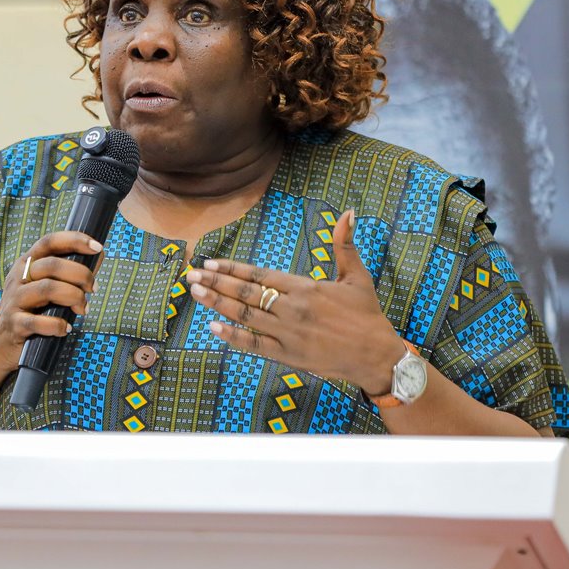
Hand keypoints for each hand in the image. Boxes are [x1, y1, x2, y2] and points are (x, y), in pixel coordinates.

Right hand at [0, 231, 101, 392]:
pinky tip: (66, 328)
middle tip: (93, 288)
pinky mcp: (15, 324)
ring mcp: (14, 301)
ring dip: (74, 297)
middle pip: (53, 265)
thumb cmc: (29, 311)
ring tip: (83, 309)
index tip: (97, 247)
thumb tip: (98, 256)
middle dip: (81, 275)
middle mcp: (18, 278)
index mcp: (27, 264)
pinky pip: (39, 321)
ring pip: (48, 289)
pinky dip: (58, 325)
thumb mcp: (43, 287)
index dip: (74, 240)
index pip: (50, 242)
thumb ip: (69, 273)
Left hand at [185, 210, 402, 395]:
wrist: (377, 355)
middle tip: (190, 275)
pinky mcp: (288, 356)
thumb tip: (347, 212)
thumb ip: (344, 244)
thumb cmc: (367, 314)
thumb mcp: (357, 276)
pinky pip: (254, 345)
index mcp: (305, 288)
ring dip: (217, 304)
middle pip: (246, 294)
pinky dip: (233, 337)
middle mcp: (292, 309)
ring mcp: (288, 334)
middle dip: (215, 283)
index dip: (233, 269)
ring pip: (245, 316)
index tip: (211, 263)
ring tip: (195, 293)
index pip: (260, 275)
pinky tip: (213, 328)